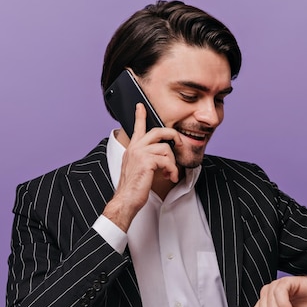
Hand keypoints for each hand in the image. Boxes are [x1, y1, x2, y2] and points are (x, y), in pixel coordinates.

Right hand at [103, 104, 181, 230]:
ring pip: (166, 148)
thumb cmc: (133, 188)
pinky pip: (167, 160)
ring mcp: (140, 154)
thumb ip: (146, 159)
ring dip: (172, 163)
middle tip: (179, 143)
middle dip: (172, 135)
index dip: (140, 116)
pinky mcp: (146, 162)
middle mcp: (135, 148)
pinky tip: (169, 177)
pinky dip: (172, 170)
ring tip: (170, 174)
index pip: (136, 128)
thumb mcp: (138, 169)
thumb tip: (162, 157)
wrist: (126, 200)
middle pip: (158, 131)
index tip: (141, 106)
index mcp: (132, 149)